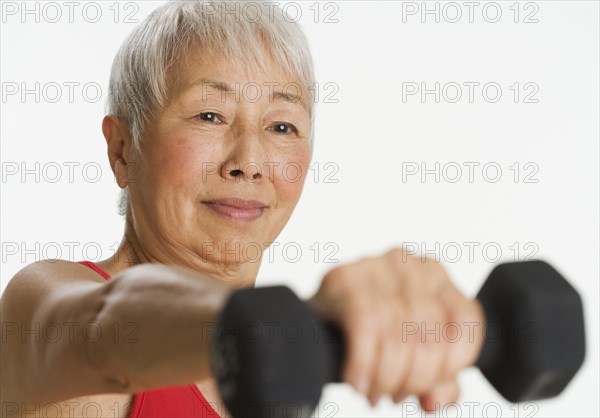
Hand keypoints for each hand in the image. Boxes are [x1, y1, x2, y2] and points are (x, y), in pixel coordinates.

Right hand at [308, 248, 484, 410]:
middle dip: (413, 379)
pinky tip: (357, 382)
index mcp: (435, 275)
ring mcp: (376, 266)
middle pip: (428, 334)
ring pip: (395, 335)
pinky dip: (363, 363)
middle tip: (395, 396)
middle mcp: (409, 264)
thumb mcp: (413, 352)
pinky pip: (365, 327)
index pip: (465, 320)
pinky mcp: (345, 277)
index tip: (430, 388)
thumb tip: (433, 400)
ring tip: (375, 394)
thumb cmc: (372, 332)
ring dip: (386, 377)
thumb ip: (438, 379)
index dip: (453, 363)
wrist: (318, 317)